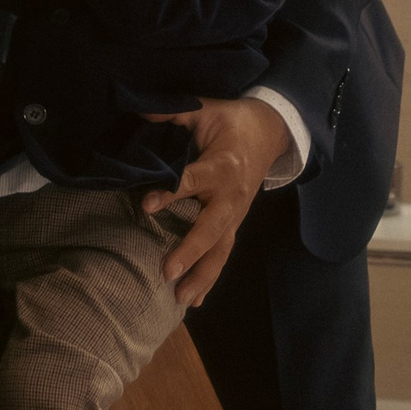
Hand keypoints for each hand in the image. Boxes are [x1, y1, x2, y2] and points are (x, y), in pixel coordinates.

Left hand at [144, 96, 287, 306]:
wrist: (271, 132)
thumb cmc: (232, 121)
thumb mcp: (205, 109)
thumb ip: (172, 113)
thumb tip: (139, 110)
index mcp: (223, 165)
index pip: (192, 181)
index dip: (170, 193)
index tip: (147, 205)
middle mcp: (231, 196)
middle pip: (212, 228)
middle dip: (191, 251)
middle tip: (167, 271)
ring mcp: (236, 214)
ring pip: (221, 250)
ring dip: (202, 276)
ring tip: (181, 299)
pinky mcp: (234, 224)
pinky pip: (222, 253)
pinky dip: (209, 278)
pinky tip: (194, 300)